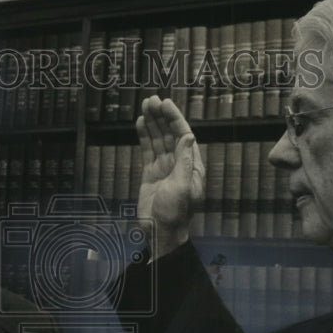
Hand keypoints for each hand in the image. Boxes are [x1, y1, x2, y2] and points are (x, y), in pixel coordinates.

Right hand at [135, 96, 203, 257]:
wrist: (160, 232)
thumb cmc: (174, 214)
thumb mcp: (182, 187)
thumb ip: (185, 161)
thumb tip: (189, 136)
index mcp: (191, 165)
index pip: (183, 135)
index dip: (174, 119)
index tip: (165, 104)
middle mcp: (179, 163)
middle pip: (170, 134)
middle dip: (162, 116)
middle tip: (151, 99)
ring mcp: (164, 168)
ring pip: (158, 139)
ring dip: (152, 122)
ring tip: (145, 105)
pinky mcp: (151, 173)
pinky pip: (148, 150)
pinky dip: (144, 136)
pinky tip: (140, 123)